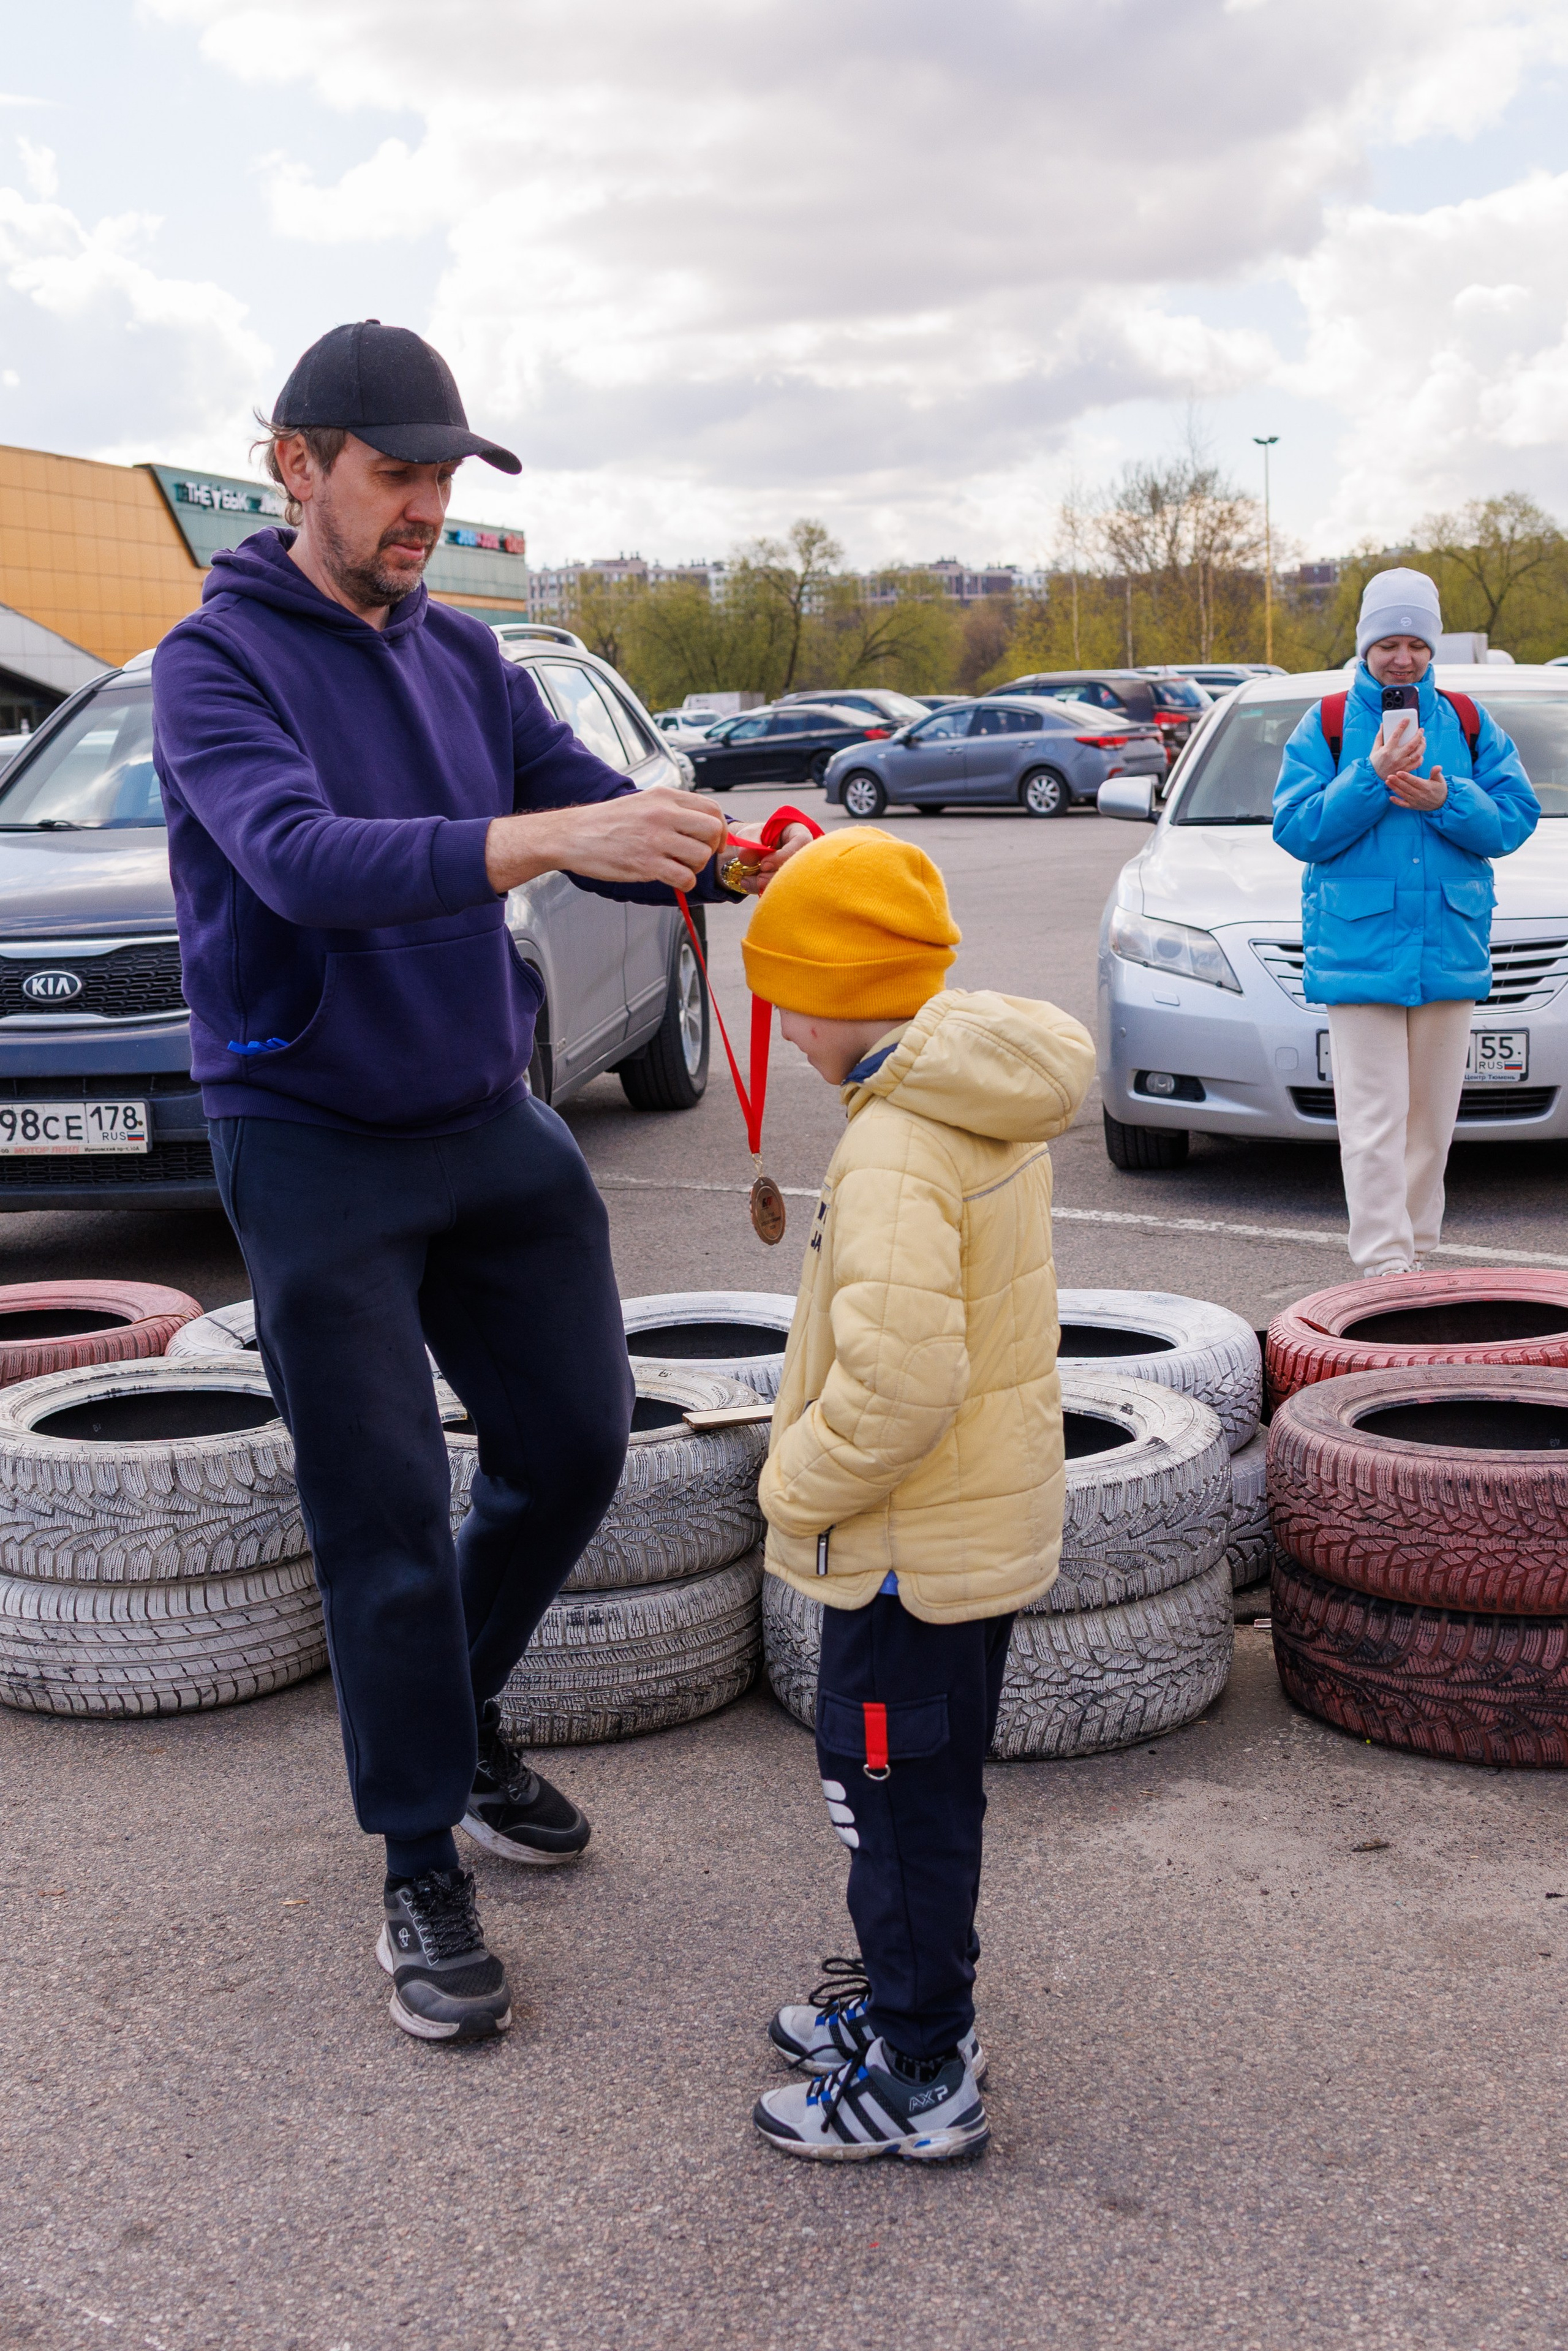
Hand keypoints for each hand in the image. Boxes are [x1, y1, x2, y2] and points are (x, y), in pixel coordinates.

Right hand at [485, 786, 725, 894]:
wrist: (573, 835)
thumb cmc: (605, 822)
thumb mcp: (642, 801)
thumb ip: (672, 809)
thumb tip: (700, 824)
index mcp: (664, 797)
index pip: (712, 808)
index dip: (720, 828)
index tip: (714, 841)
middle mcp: (664, 814)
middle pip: (712, 830)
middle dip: (711, 847)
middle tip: (696, 856)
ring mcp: (656, 839)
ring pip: (701, 856)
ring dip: (695, 867)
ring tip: (678, 867)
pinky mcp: (647, 863)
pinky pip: (684, 877)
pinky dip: (684, 883)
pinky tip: (672, 880)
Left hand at [722, 821, 816, 895]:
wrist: (750, 852)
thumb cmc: (754, 838)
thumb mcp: (748, 835)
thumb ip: (748, 844)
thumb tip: (748, 858)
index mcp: (797, 832)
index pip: (801, 841)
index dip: (783, 855)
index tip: (764, 865)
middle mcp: (802, 852)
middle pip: (800, 866)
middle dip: (777, 876)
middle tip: (759, 879)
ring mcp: (798, 869)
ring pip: (792, 882)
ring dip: (769, 885)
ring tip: (748, 881)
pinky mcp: (790, 883)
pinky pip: (783, 891)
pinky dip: (764, 891)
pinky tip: (749, 885)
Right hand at [1370, 724, 1424, 782]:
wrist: (1374, 778)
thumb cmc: (1375, 762)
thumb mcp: (1375, 748)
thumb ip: (1380, 736)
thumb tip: (1383, 725)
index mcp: (1387, 749)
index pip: (1396, 734)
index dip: (1402, 725)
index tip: (1407, 719)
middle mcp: (1396, 757)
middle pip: (1412, 743)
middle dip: (1418, 735)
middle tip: (1420, 730)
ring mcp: (1402, 764)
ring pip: (1417, 753)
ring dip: (1422, 745)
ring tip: (1423, 740)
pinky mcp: (1405, 770)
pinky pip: (1417, 763)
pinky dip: (1421, 757)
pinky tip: (1420, 752)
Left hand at [1386, 764, 1448, 811]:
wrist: (1441, 803)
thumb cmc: (1440, 789)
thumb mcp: (1440, 780)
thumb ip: (1436, 773)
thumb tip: (1437, 767)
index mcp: (1426, 787)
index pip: (1415, 781)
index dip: (1406, 777)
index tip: (1398, 772)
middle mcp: (1420, 795)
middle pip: (1407, 787)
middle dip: (1397, 782)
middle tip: (1389, 776)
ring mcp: (1415, 801)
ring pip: (1403, 795)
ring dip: (1395, 789)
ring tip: (1387, 782)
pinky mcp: (1413, 806)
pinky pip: (1404, 805)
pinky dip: (1397, 802)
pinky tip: (1390, 797)